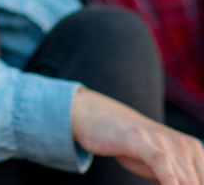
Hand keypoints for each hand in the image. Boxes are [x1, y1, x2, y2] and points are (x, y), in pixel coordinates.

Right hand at [72, 88, 203, 182]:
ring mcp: (161, 140)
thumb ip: (181, 178)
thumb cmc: (135, 147)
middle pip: (196, 183)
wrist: (100, 116)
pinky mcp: (138, 139)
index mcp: (194, 150)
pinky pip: (161, 163)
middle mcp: (184, 144)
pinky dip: (169, 179)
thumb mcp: (164, 166)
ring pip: (184, 181)